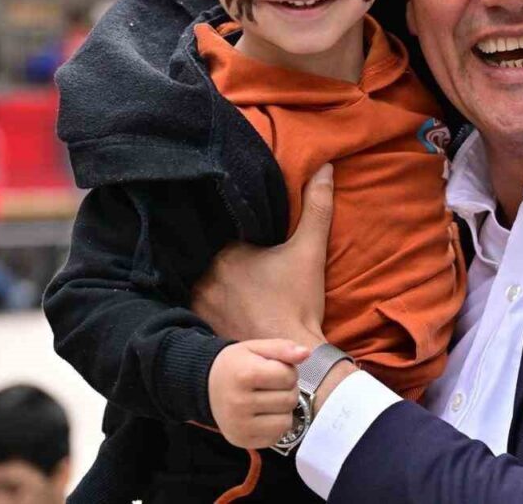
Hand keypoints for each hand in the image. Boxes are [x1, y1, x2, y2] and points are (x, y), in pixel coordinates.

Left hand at [193, 164, 334, 347]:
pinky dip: (209, 306)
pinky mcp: (200, 326)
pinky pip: (198, 308)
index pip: (227, 234)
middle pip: (214, 259)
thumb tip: (324, 167)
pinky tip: (227, 309)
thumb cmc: (300, 302)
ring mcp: (199, 304)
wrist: (292, 354)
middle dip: (228, 263)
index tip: (255, 249)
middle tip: (250, 273)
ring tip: (238, 290)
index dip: (242, 240)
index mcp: (227, 252)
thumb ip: (316, 207)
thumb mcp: (310, 251)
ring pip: (206, 282)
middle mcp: (205, 276)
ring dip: (217, 284)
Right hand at [207, 339, 309, 447]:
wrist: (206, 386)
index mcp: (244, 375)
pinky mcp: (242, 440)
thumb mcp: (256, 348)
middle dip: (286, 389)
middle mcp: (239, 403)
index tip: (273, 370)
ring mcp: (239, 425)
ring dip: (283, 409)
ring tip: (267, 399)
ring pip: (286, 421)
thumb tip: (306, 353)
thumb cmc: (236, 365)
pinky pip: (276, 436)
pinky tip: (262, 415)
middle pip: (289, 399)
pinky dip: (275, 425)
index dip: (287, 370)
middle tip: (270, 385)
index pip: (288, 376)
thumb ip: (283, 348)